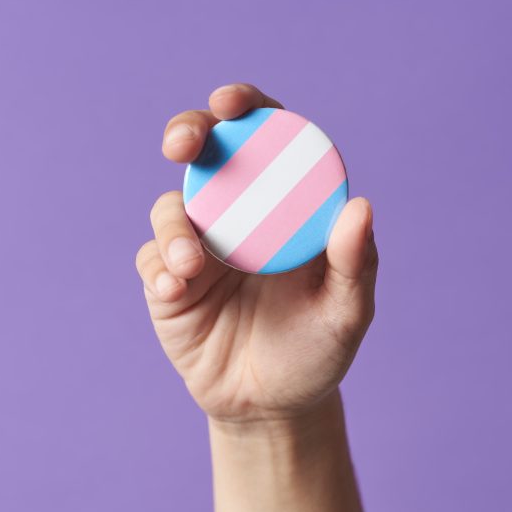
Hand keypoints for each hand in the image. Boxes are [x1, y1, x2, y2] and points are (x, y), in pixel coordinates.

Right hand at [135, 83, 378, 424]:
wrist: (271, 408)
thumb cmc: (316, 352)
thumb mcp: (346, 314)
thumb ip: (355, 265)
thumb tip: (360, 207)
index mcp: (285, 208)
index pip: (266, 140)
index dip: (247, 108)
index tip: (233, 103)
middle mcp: (239, 217)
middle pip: (207, 154)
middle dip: (190, 132)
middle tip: (185, 142)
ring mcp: (199, 249)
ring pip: (171, 208)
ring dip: (174, 226)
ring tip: (191, 266)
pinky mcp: (167, 284)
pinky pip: (151, 260)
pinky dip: (159, 266)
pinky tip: (176, 289)